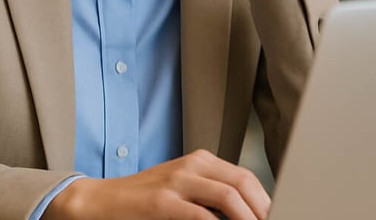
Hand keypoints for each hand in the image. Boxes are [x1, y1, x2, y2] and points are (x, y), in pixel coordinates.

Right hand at [43, 149, 269, 219]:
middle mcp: (191, 165)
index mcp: (200, 161)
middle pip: (243, 184)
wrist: (100, 203)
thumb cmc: (143, 201)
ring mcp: (176, 182)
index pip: (246, 177)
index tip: (275, 216)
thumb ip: (211, 196)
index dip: (266, 201)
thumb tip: (247, 213)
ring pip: (228, 196)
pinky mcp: (161, 203)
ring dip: (248, 219)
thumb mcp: (182, 189)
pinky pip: (199, 216)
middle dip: (263, 210)